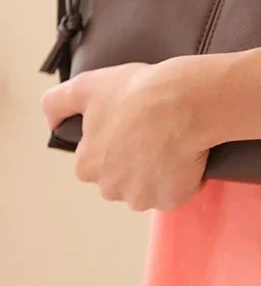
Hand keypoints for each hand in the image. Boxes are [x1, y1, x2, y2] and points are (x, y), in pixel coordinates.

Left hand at [41, 58, 211, 211]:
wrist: (183, 102)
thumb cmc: (137, 92)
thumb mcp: (87, 86)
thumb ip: (57, 104)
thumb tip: (51, 124)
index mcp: (87, 166)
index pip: (97, 163)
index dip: (114, 143)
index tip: (130, 127)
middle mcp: (110, 188)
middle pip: (122, 180)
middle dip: (134, 163)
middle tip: (152, 134)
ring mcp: (142, 197)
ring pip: (148, 189)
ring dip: (158, 173)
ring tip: (171, 143)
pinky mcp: (171, 199)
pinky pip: (175, 193)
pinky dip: (181, 179)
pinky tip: (185, 155)